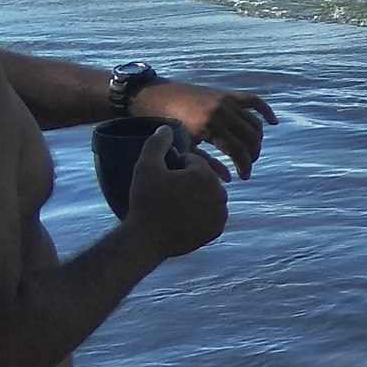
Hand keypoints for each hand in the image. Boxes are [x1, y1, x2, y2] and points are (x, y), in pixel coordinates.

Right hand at [125, 126, 228, 258]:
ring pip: (209, 196)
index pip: (194, 161)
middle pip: (204, 178)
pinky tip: (185, 215)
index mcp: (205, 175)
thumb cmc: (145, 200)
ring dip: (197, 196)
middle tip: (167, 191)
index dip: (176, 166)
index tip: (163, 176)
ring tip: (175, 203)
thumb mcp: (146, 167)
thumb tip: (166, 128)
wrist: (147, 239)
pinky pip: (211, 214)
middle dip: (189, 181)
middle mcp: (220, 193)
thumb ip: (157, 143)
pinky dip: (202, 213)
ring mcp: (221, 213)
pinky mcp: (218, 229)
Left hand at [143, 80, 276, 176]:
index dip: (245, 165)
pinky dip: (265, 110)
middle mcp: (222, 112)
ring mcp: (226, 101)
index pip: (238, 150)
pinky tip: (273, 122)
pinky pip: (253, 100)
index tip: (244, 177)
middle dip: (252, 154)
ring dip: (257, 139)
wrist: (155, 97)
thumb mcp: (185, 147)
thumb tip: (227, 179)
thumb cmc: (166, 126)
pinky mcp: (226, 94)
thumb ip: (207, 163)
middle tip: (247, 165)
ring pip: (254, 123)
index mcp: (210, 127)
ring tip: (251, 151)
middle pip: (250, 137)